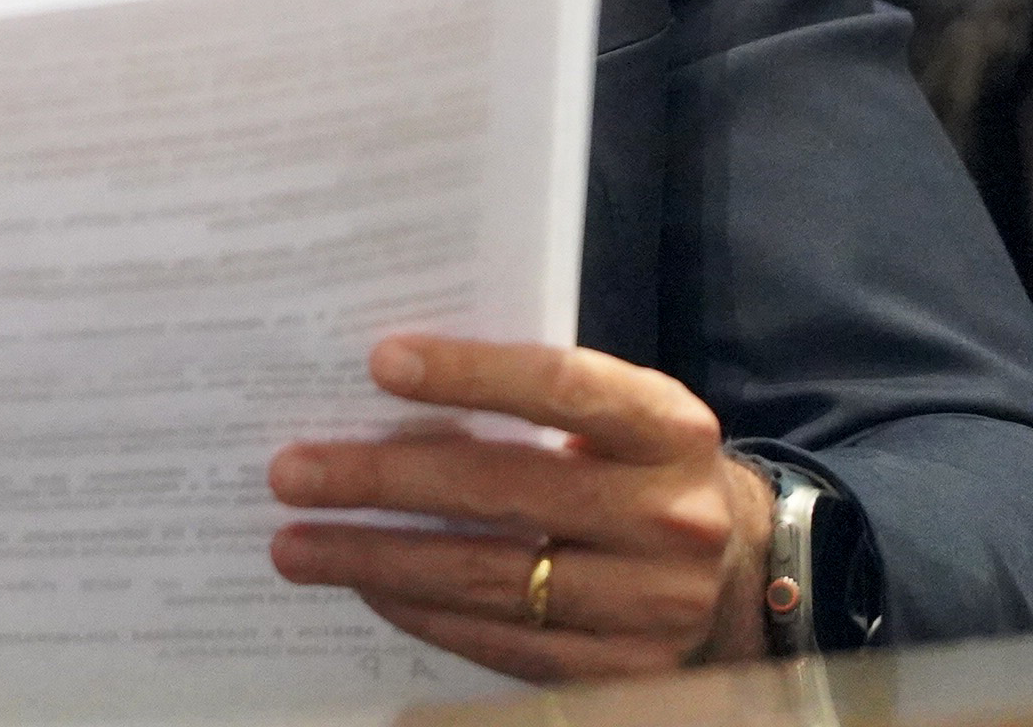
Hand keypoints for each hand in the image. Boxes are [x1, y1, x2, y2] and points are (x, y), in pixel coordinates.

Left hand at [266, 334, 772, 681]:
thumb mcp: (617, 414)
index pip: (561, 387)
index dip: (470, 373)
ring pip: (492, 579)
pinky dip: (427, 614)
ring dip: (378, 561)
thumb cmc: (639, 465)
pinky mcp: (630, 670)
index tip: (378, 362)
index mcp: (666, 427)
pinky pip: (506, 644)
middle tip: (291, 474)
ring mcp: (654, 602)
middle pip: (504, 492)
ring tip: (297, 545)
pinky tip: (367, 588)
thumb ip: (530, 396)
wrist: (742, 567)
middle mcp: (669, 516)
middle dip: (381, 482)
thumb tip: (383, 383)